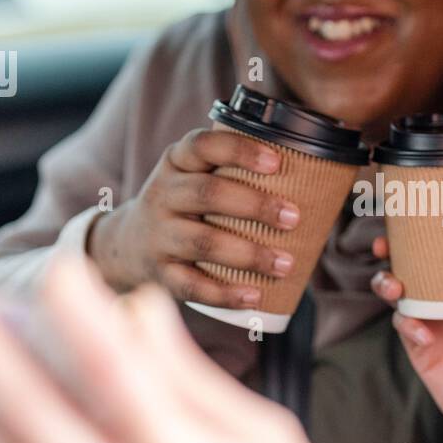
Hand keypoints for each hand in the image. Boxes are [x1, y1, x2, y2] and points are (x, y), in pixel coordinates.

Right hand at [87, 128, 300, 307]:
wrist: (126, 244)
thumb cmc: (185, 204)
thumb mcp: (195, 174)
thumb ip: (234, 168)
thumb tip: (315, 174)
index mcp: (178, 162)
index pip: (203, 145)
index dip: (239, 150)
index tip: (276, 162)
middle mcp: (164, 194)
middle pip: (208, 194)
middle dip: (255, 205)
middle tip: (294, 217)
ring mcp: (159, 235)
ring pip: (203, 242)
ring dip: (249, 254)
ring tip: (286, 264)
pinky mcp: (160, 272)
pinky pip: (191, 286)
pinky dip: (224, 293)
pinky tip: (255, 297)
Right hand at [372, 229, 442, 442]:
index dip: (432, 232)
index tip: (422, 211)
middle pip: (416, 268)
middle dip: (395, 252)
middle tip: (386, 243)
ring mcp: (436, 326)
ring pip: (402, 295)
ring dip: (390, 283)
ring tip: (396, 285)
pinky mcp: (423, 353)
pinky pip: (405, 329)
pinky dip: (406, 324)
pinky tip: (422, 330)